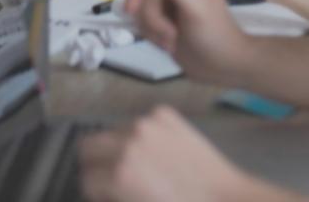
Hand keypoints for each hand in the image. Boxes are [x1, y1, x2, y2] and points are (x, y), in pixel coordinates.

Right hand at [80, 106, 254, 201]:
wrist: (222, 196)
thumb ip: (115, 195)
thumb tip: (103, 190)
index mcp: (118, 173)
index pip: (86, 178)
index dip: (95, 191)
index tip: (104, 194)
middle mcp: (128, 143)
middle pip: (87, 146)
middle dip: (95, 164)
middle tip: (110, 178)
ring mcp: (146, 124)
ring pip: (113, 131)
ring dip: (117, 147)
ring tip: (136, 164)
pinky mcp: (164, 114)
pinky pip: (140, 122)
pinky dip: (142, 135)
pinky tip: (157, 151)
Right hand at [123, 0, 249, 84]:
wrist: (220, 65)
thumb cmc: (214, 35)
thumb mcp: (195, 8)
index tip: (151, 18)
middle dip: (151, 17)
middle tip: (169, 34)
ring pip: (139, 6)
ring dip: (153, 29)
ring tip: (172, 40)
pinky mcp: (161, 13)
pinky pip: (140, 19)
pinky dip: (152, 34)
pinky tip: (169, 42)